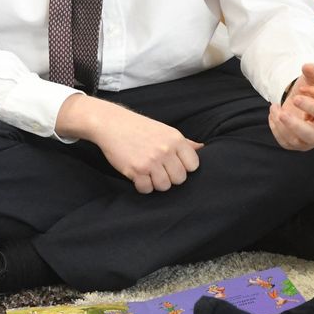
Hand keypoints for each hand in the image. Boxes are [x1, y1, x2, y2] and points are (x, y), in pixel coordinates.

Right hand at [57, 95, 201, 193]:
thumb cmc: (139, 128)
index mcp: (175, 139)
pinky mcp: (136, 170)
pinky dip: (142, 186)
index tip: (173, 164)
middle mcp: (165, 150)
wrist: (112, 124)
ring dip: (156, 183)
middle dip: (170, 177)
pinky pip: (147, 189)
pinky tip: (138, 176)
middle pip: (180, 179)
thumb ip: (184, 142)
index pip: (193, 165)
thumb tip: (202, 148)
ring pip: (164, 186)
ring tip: (148, 172)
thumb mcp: (165, 130)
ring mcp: (151, 161)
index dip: (184, 167)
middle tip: (159, 169)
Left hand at [269, 63, 313, 150]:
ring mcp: (308, 142)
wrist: (306, 104)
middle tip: (283, 112)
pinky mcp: (295, 145)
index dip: (311, 107)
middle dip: (295, 125)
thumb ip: (313, 74)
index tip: (297, 95)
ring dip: (281, 125)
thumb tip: (307, 66)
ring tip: (274, 107)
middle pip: (311, 136)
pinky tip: (273, 113)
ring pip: (295, 141)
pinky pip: (284, 142)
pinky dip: (275, 128)